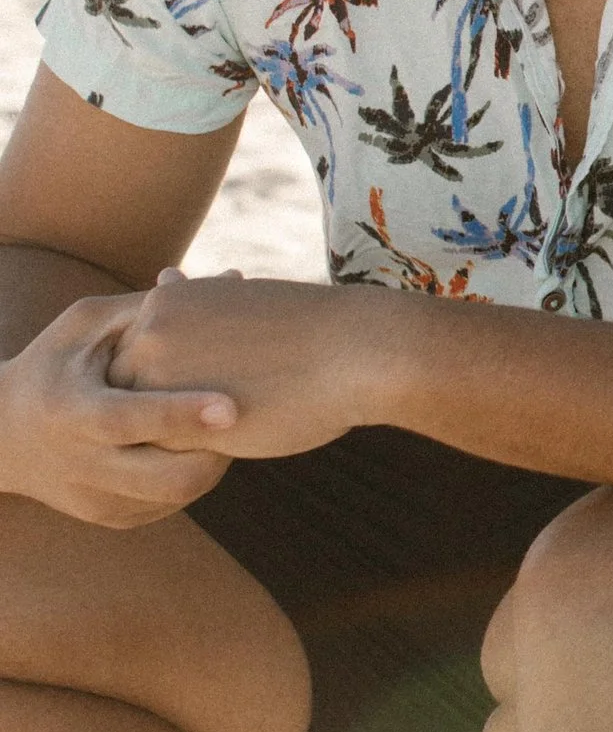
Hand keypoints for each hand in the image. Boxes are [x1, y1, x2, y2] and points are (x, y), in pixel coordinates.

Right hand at [0, 292, 233, 527]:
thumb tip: (233, 277)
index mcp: (67, 410)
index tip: (231, 406)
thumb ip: (154, 306)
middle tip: (246, 414)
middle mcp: (79, 465)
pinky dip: (194, 473)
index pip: (126, 420)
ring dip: (214, 461)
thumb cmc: (56, 362)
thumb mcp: (88, 324)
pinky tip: (198, 442)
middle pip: (164, 478)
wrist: (2, 436)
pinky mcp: (111, 518)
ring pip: (177, 495)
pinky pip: (171, 502)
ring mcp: (96, 499)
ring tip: (227, 424)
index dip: (179, 415)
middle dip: (218, 451)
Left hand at [104, 273, 398, 460]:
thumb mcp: (237, 296)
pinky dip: (198, 453)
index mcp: (163, 301)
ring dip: (184, 429)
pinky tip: (245, 433)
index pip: (144, 355)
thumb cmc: (308, 329)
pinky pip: (166, 455)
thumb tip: (163, 275)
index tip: (234, 368)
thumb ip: (190, 300)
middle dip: (177, 402)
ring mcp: (156, 380)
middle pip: (135, 390)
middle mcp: (148, 334)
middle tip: (242, 390)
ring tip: (245, 409)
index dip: (187, 371)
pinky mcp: (176, 426)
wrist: (358, 349)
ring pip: (146, 425)